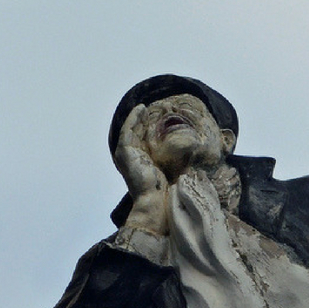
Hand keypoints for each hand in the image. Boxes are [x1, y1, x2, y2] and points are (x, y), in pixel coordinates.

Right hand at [113, 104, 168, 233]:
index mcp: (135, 162)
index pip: (138, 141)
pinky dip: (133, 118)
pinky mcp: (125, 151)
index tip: (153, 118)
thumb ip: (166, 160)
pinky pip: (128, 129)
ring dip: (136, 116)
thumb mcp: (165, 170)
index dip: (144, 128)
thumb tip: (184, 155)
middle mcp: (128, 158)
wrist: (154, 200)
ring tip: (144, 107)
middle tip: (147, 109)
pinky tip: (141, 109)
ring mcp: (124, 154)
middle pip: (133, 134)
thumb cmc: (163, 190)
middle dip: (139, 121)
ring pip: (129, 129)